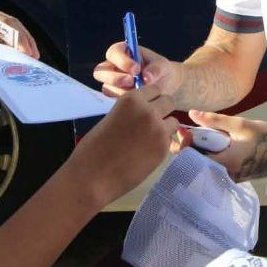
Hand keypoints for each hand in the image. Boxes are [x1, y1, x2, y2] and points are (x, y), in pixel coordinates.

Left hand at [0, 2, 38, 78]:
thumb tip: (20, 56)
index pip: (5, 22)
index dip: (20, 37)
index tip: (29, 52)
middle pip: (10, 24)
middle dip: (24, 40)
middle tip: (35, 55)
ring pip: (9, 31)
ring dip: (20, 44)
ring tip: (32, 57)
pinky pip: (2, 38)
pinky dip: (12, 47)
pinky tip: (21, 56)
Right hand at [67, 85, 187, 205]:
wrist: (92, 177)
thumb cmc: (94, 148)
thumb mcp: (112, 117)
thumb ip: (132, 111)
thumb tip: (147, 109)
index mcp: (132, 100)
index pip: (155, 89)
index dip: (152, 99)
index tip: (147, 107)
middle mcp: (149, 111)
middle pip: (169, 102)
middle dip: (162, 111)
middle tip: (151, 124)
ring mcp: (159, 130)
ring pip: (173, 122)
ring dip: (165, 128)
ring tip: (148, 140)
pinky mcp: (163, 149)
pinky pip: (169, 140)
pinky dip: (162, 144)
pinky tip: (146, 153)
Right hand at [94, 41, 180, 97]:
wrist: (166, 86)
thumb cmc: (161, 70)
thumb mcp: (162, 66)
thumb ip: (156, 69)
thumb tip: (147, 77)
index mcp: (123, 52)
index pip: (114, 52)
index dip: (121, 60)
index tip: (136, 69)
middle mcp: (114, 67)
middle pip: (101, 71)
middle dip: (115, 78)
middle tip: (131, 82)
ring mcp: (114, 83)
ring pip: (106, 87)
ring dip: (119, 90)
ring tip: (137, 92)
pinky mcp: (117, 96)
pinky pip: (114, 100)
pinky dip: (124, 101)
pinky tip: (137, 101)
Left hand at [189, 109, 266, 181]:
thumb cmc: (266, 138)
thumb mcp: (240, 124)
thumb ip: (214, 120)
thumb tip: (192, 113)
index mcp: (224, 163)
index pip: (192, 157)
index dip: (183, 143)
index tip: (183, 129)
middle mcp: (224, 175)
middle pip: (195, 162)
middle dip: (188, 146)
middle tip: (188, 130)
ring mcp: (228, 178)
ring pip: (204, 165)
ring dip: (200, 150)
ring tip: (200, 135)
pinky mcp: (233, 178)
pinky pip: (214, 167)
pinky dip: (210, 155)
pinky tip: (213, 144)